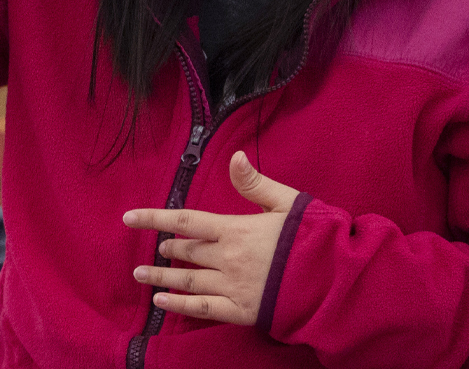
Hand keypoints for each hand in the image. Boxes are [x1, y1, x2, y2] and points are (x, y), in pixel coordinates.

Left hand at [120, 151, 300, 326]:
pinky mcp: (242, 311)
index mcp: (236, 229)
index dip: (154, 218)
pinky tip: (160, 304)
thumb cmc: (316, 238)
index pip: (185, 220)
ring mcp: (233, 286)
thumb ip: (255, 183)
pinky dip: (178, 306)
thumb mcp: (288, 202)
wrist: (339, 280)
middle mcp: (228, 258)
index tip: (129, 218)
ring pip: (187, 280)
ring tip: (142, 276)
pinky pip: (202, 309)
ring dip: (161, 278)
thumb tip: (234, 157)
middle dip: (168, 248)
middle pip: (186, 251)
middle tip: (157, 248)